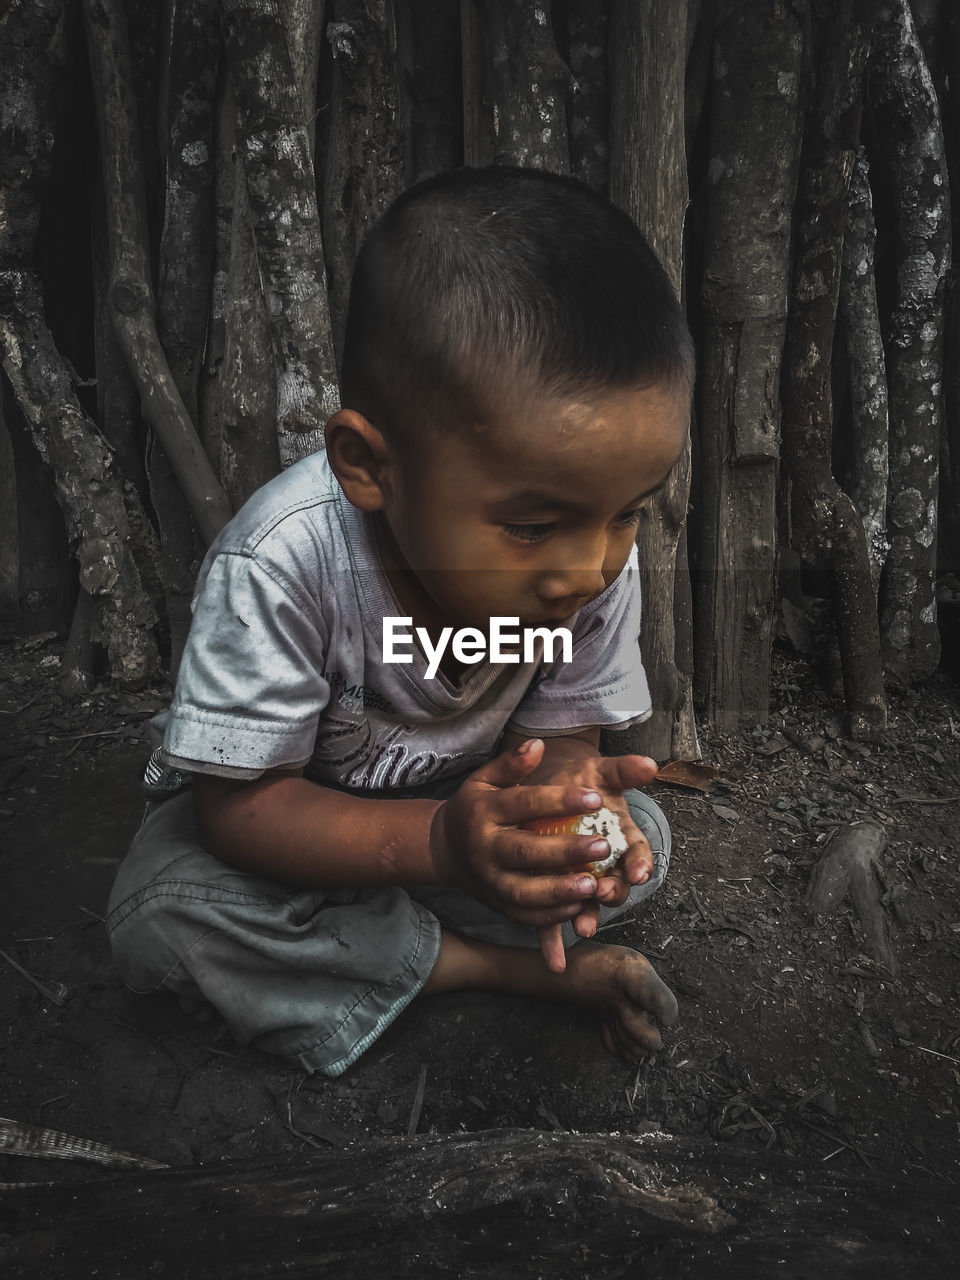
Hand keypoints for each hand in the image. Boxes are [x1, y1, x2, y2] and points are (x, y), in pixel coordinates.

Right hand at [429, 739, 620, 926]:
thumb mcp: (485, 780)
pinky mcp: (496, 905)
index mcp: (484, 811)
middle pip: (525, 851)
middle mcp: (484, 848)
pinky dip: (550, 916)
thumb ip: (511, 764)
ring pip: (524, 891)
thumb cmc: (475, 808)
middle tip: (603, 846)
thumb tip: (538, 744)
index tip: (596, 798)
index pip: (524, 804)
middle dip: (565, 851)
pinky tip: (578, 908)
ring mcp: (489, 880)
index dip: (560, 800)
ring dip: (559, 891)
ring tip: (593, 885)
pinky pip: (523, 915)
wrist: (444, 848)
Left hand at [524, 748, 658, 972]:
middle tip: (605, 894)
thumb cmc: (580, 783)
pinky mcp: (553, 890)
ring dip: (588, 916)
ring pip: (588, 904)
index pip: (639, 856)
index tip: (639, 871)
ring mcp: (579, 879)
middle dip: (614, 892)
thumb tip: (651, 764)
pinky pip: (553, 919)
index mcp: (622, 839)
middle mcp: (605, 864)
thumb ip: (625, 771)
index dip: (641, 865)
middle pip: (617, 885)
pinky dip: (553, 942)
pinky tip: (553, 963)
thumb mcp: (601, 772)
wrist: (549, 788)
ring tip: (582, 926)